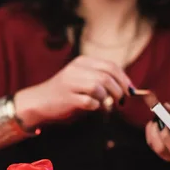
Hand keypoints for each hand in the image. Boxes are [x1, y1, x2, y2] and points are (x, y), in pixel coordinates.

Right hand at [14, 56, 132, 127]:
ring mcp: (71, 83)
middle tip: (121, 101)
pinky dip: (96, 106)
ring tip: (106, 105)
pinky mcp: (68, 98)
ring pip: (100, 87)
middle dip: (119, 90)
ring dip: (107, 99)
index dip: (124, 78)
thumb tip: (126, 86)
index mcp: (82, 62)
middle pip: (107, 76)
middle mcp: (76, 69)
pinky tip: (92, 107)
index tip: (130, 90)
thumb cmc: (64, 92)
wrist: (39, 101)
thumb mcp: (81, 77)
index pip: (111, 66)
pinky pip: (90, 102)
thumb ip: (100, 78)